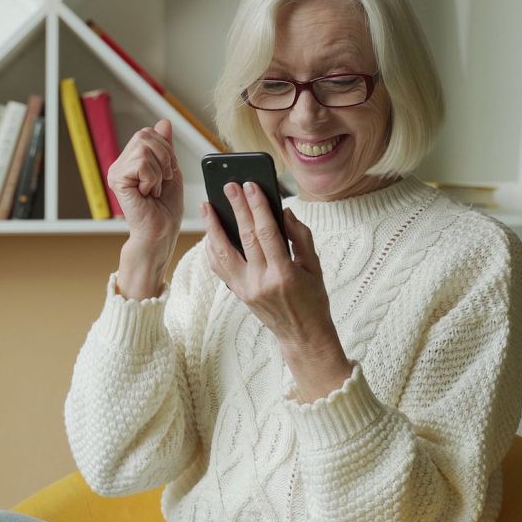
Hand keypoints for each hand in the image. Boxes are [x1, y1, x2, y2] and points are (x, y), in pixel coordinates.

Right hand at [107, 119, 183, 247]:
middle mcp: (120, 164)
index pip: (148, 133)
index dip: (165, 150)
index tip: (167, 173)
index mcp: (132, 160)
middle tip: (162, 181)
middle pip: (145, 135)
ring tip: (154, 190)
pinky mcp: (117, 179)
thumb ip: (166, 147)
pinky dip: (152, 179)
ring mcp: (116, 171)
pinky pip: (141, 163)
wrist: (161, 233)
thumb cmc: (166, 209)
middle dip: (164, 158)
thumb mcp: (171, 170)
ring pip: (144, 149)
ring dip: (159, 172)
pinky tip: (147, 194)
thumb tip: (164, 122)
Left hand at [200, 181, 340, 353]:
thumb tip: (283, 211)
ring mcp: (246, 289)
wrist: (303, 335)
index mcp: (284, 274)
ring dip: (212, 228)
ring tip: (206, 206)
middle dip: (236, 208)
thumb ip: (301, 237)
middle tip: (228, 186)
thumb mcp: (315, 267)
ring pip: (223, 253)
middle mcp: (261, 282)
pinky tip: (210, 232)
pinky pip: (219, 268)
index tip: (251, 186)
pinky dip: (212, 248)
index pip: (267, 233)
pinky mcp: (238, 293)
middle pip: (244, 238)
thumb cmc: (313, 299)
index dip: (257, 207)